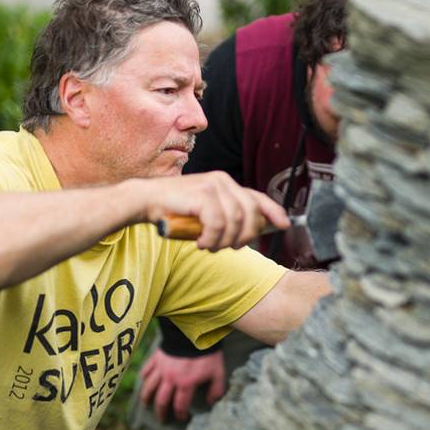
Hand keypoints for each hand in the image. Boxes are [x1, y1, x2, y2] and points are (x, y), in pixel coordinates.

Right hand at [136, 171, 289, 250]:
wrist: (145, 200)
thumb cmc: (175, 210)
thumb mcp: (205, 212)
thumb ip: (225, 216)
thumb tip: (248, 233)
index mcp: (226, 183)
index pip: (257, 197)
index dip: (273, 212)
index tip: (284, 226)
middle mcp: (223, 181)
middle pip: (250, 213)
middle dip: (245, 236)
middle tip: (229, 248)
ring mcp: (213, 186)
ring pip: (235, 221)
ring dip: (224, 241)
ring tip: (208, 246)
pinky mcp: (202, 195)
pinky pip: (218, 224)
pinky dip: (211, 239)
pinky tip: (200, 243)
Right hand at [138, 348, 226, 421]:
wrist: (195, 332)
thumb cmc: (207, 353)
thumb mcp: (218, 372)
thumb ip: (216, 389)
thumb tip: (212, 402)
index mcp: (186, 384)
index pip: (180, 405)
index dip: (181, 414)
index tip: (182, 418)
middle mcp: (170, 379)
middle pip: (161, 400)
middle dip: (161, 412)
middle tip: (162, 419)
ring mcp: (161, 368)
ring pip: (149, 387)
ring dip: (147, 397)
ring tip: (146, 404)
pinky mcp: (157, 358)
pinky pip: (146, 370)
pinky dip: (144, 377)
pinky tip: (144, 381)